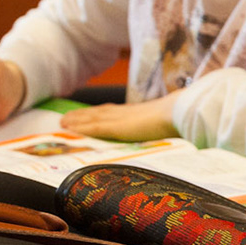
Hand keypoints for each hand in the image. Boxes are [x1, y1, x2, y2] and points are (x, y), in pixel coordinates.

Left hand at [59, 94, 179, 141]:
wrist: (181, 113)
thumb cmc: (182, 118)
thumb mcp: (174, 124)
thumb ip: (168, 127)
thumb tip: (175, 131)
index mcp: (141, 113)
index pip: (117, 112)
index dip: (103, 113)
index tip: (92, 114)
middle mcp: (127, 113)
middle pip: (101, 113)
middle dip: (84, 116)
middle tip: (68, 118)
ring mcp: (121, 119)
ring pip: (93, 119)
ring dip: (77, 120)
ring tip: (63, 123)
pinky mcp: (117, 127)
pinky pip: (94, 128)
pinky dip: (81, 128)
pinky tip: (69, 129)